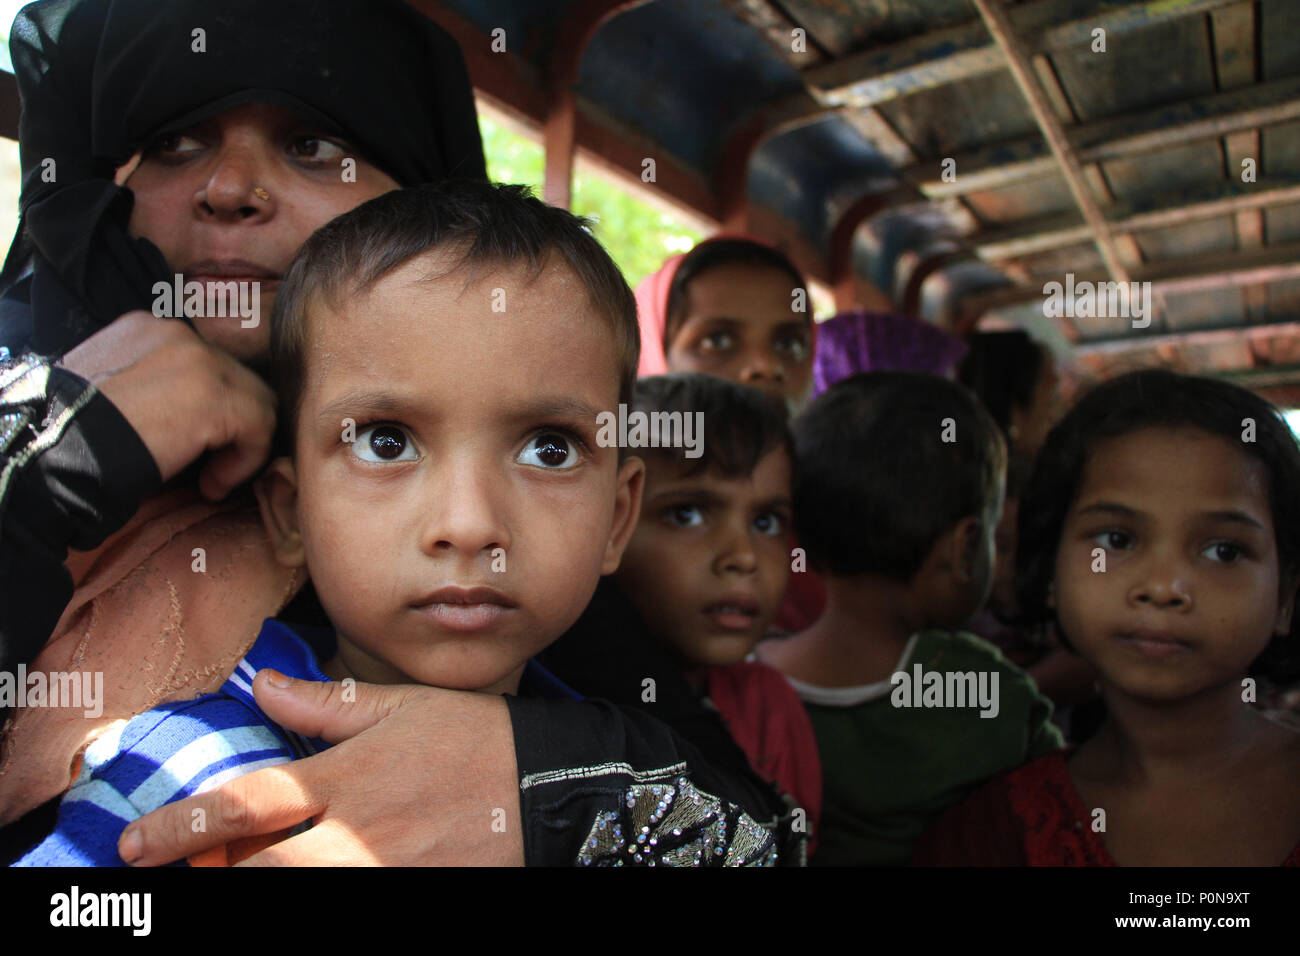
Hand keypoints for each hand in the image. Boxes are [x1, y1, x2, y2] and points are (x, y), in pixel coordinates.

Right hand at [60, 310, 277, 499]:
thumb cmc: (76, 436)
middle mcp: (175, 333)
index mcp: (146, 330)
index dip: (208, 408)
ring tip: (208, 478)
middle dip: (228, 426)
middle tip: (203, 466)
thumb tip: (191, 417)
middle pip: (234, 379)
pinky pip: (260, 425)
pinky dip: (245, 461)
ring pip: (255, 400)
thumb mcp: (113, 394)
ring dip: (239, 446)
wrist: (55, 451)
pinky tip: (211, 484)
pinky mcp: (215, 393)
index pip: (204, 364)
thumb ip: (153, 387)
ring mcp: (199, 358)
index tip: (189, 446)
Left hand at [117, 670, 523, 865]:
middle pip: (255, 870)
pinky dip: (308, 902)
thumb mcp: (405, 707)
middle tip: (180, 872)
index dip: (182, 825)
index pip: (247, 803)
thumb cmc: (477, 738)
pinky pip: (342, 910)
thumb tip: (264, 687)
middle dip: (204, 874)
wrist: (550, 789)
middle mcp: (357, 832)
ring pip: (291, 897)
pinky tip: (299, 887)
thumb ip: (328, 705)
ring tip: (228, 879)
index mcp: (350, 777)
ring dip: (248, 890)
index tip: (137, 842)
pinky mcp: (407, 894)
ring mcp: (382, 872)